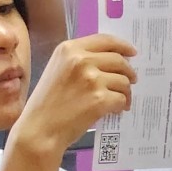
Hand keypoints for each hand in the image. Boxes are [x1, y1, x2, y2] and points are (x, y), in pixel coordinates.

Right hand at [13, 34, 136, 154]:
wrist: (39, 130)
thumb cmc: (45, 104)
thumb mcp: (56, 70)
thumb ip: (79, 60)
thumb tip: (110, 61)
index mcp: (68, 49)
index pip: (105, 40)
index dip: (122, 46)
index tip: (132, 52)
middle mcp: (81, 60)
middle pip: (118, 60)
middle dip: (128, 71)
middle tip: (131, 81)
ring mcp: (91, 79)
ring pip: (123, 81)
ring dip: (125, 92)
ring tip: (119, 101)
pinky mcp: (100, 99)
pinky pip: (121, 98)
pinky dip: (121, 106)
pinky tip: (114, 111)